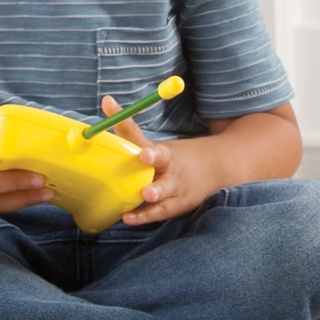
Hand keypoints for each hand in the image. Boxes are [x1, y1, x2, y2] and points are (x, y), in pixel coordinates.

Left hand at [101, 95, 223, 225]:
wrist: (214, 168)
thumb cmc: (172, 158)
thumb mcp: (153, 145)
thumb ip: (128, 130)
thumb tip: (105, 101)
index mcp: (161, 150)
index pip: (141, 136)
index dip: (130, 128)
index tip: (121, 119)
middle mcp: (169, 166)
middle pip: (163, 159)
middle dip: (154, 158)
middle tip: (144, 156)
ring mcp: (175, 186)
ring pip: (166, 189)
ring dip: (156, 191)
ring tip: (146, 194)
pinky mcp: (176, 205)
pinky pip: (160, 212)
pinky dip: (144, 216)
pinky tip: (128, 218)